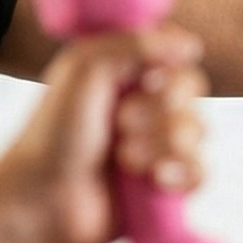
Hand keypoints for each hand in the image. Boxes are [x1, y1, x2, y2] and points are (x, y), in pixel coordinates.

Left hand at [0, 23, 209, 242]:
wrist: (42, 199)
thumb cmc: (54, 133)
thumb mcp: (85, 69)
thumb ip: (135, 43)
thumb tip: (189, 45)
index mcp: (123, 72)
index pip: (175, 54)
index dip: (172, 65)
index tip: (151, 78)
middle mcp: (142, 105)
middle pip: (192, 90)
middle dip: (163, 107)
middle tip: (123, 120)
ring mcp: (155, 145)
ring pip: (197, 130)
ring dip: (163, 142)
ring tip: (125, 158)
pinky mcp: (163, 184)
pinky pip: (200, 171)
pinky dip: (181, 172)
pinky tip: (155, 178)